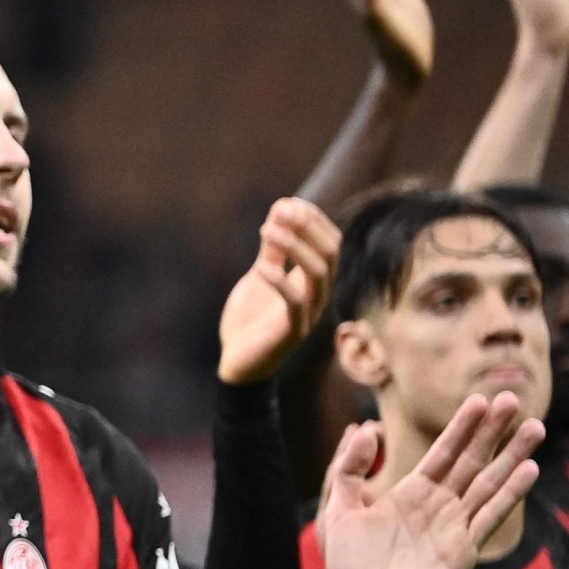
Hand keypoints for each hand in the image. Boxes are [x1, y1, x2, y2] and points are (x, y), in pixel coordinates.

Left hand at [217, 199, 340, 384]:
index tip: (289, 203)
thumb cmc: (250, 320)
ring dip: (295, 247)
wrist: (237, 365)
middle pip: (331, 253)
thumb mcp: (260, 276)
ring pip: (318, 273)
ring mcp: (309, 314)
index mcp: (314, 281)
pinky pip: (295, 302)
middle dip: (309, 228)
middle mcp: (318, 296)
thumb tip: (283, 207)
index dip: (314, 220)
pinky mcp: (292, 332)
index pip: (331, 243)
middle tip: (282, 211)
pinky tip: (260, 267)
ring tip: (267, 230)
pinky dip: (279, 280)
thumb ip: (273, 248)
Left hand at [317, 394, 543, 568]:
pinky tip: (527, 472)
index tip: (480, 401)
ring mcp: (454, 527)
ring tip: (534, 429)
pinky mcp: (462, 551)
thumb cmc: (347, 562)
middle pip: (472, 462)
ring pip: (489, 485)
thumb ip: (349, 468)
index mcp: (411, 493)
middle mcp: (438, 506)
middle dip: (492, 433)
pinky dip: (508, 495)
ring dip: (512, 458)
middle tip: (514, 400)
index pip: (443, 453)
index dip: (462, 428)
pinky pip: (489, 518)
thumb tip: (364, 428)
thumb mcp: (339, 508)